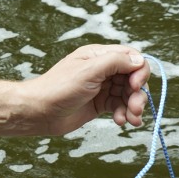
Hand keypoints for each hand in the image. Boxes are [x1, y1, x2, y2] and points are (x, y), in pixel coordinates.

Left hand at [21, 44, 150, 132]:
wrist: (39, 112)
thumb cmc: (59, 88)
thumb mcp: (89, 71)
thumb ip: (115, 62)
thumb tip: (139, 61)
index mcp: (99, 55)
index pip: (131, 57)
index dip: (139, 71)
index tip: (135, 86)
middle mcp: (102, 69)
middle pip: (133, 78)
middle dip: (138, 94)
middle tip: (135, 108)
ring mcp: (101, 87)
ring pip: (128, 94)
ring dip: (134, 106)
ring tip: (131, 120)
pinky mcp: (99, 103)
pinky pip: (120, 106)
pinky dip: (124, 114)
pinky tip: (120, 122)